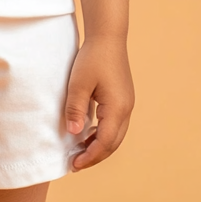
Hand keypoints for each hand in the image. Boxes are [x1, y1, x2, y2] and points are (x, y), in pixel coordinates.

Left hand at [64, 36, 134, 170]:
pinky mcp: (123, 98)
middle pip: (113, 143)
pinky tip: (89, 132)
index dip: (89, 156)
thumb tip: (73, 134)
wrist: (108, 36)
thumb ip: (75, 109)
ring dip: (100, 145)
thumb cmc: (93, 57)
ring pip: (116, 135)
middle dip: (95, 155)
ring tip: (81, 151)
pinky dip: (103, 133)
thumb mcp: (78, 83)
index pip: (104, 143)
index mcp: (117, 108)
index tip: (74, 164)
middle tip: (76, 163)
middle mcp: (126, 109)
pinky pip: (115, 124)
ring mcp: (127, 104)